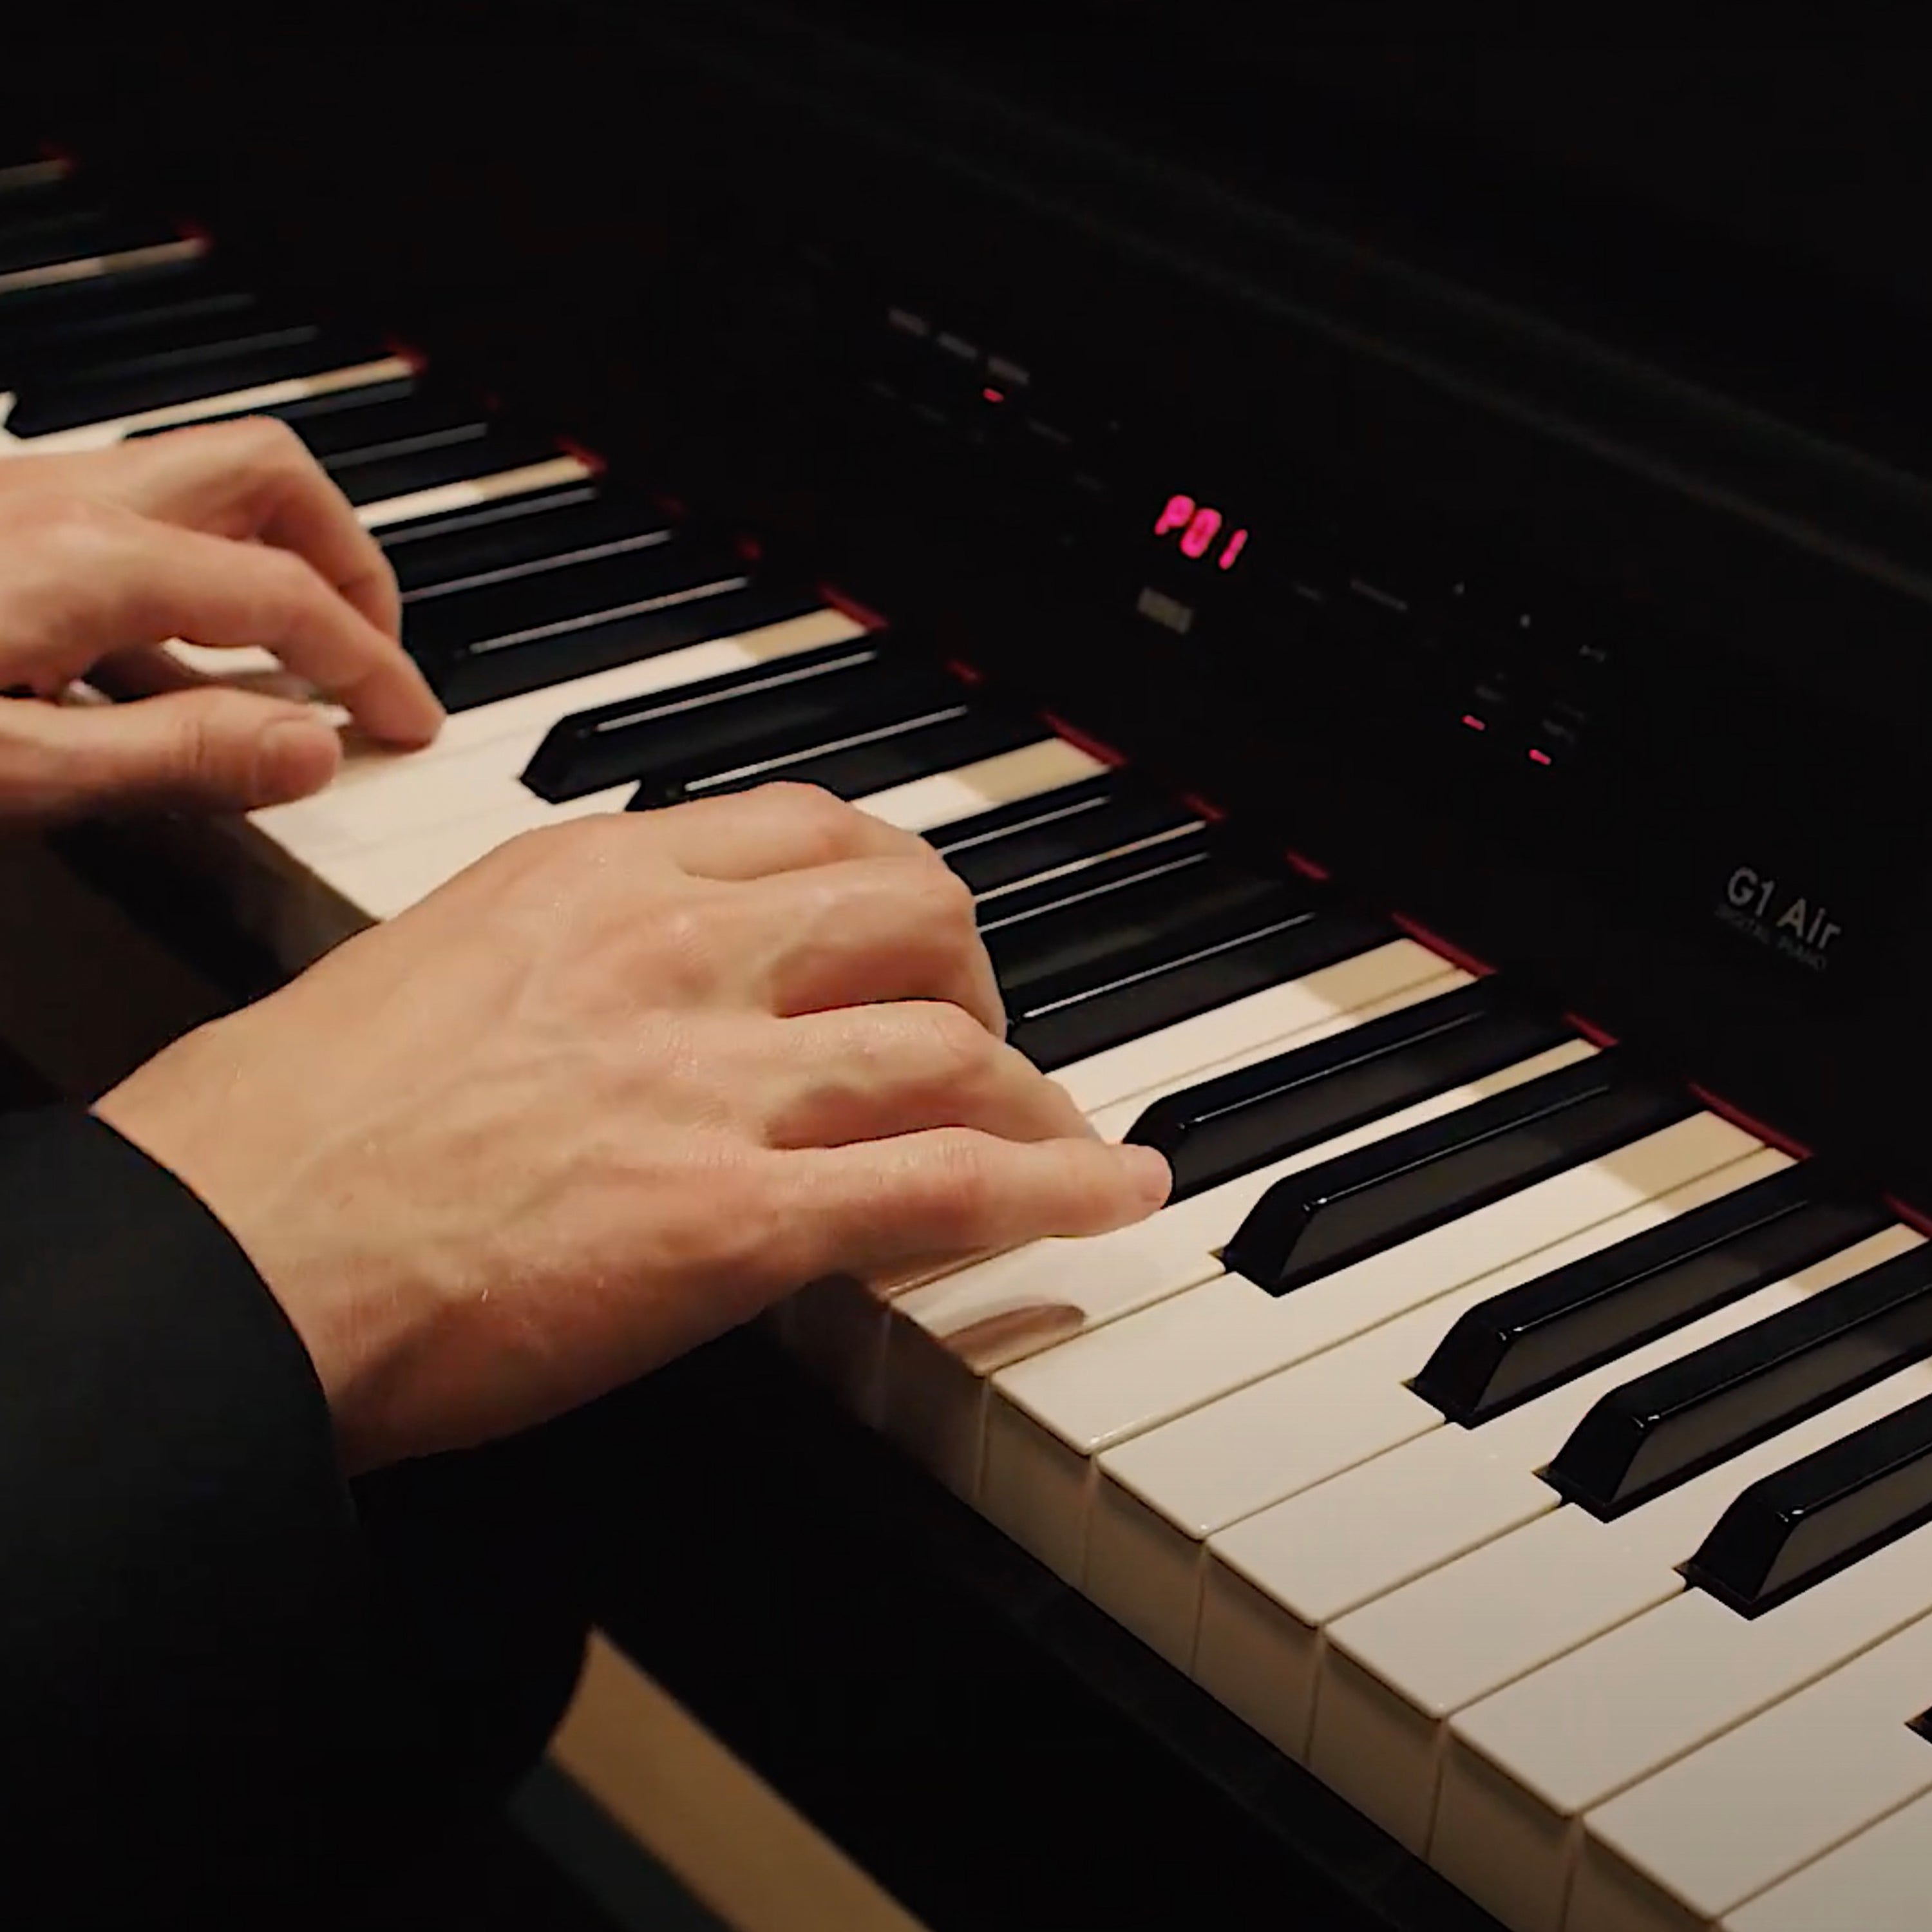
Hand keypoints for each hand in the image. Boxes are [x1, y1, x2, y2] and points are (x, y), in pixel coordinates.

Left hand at [0, 418, 440, 822]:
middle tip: (370, 655)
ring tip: (294, 665)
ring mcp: (22, 498)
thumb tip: (311, 750)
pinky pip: (130, 523)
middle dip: (348, 564)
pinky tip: (176, 668)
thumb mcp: (13, 774)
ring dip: (275, 565)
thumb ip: (171, 760)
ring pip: (200, 488)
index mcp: (86, 562)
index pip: (289, 595)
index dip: (372, 665)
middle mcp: (64, 502)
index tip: (409, 723)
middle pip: (268, 476)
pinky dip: (197, 581)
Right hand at [96, 787, 1170, 1470]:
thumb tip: (632, 991)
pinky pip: (952, 1184)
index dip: (894, 886)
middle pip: (915, 917)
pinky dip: (1059, 1188)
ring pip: (953, 1047)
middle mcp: (676, 952)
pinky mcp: (738, 1219)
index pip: (810, 829)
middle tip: (974, 1037)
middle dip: (970, 978)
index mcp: (596, 879)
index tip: (915, 933)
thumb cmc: (288, 1130)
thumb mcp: (435, 968)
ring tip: (1059, 1135)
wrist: (229, 1254)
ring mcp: (717, 1082)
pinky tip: (1112, 1194)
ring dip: (1029, 1094)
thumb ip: (564, 958)